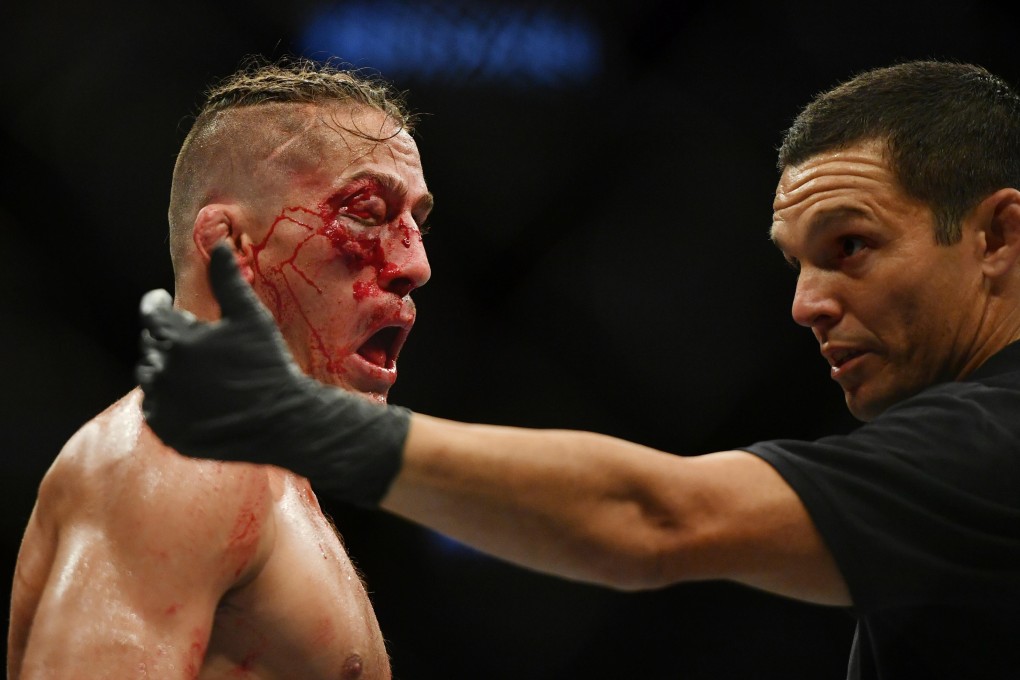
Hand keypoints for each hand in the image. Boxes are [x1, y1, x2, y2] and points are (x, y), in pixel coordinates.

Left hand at [137, 242, 408, 504]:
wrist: (281, 420)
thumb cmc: (268, 363)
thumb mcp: (250, 317)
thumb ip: (227, 280)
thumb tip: (218, 243)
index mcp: (177, 339)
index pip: (150, 313)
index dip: (155, 303)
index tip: (161, 299)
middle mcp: (161, 372)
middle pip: (151, 345)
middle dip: (165, 337)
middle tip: (189, 338)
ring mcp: (162, 405)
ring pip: (150, 377)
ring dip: (164, 368)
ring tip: (191, 367)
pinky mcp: (167, 431)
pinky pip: (155, 408)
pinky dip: (167, 398)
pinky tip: (193, 395)